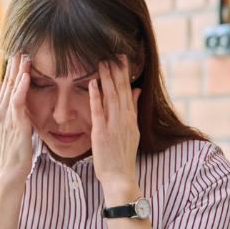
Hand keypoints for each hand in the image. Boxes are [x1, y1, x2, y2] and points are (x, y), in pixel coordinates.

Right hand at [0, 54, 32, 181]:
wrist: (10, 172)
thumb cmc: (16, 154)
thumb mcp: (15, 131)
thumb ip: (17, 117)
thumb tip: (21, 107)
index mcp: (1, 112)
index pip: (5, 86)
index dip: (10, 71)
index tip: (15, 56)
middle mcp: (0, 111)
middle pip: (6, 83)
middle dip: (13, 65)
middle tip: (18, 47)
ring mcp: (6, 116)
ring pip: (11, 88)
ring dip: (17, 71)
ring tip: (23, 55)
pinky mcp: (15, 123)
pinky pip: (17, 101)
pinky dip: (21, 87)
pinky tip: (25, 75)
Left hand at [89, 56, 141, 205]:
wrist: (120, 176)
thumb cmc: (122, 155)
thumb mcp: (133, 130)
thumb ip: (133, 108)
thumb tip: (137, 89)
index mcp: (130, 117)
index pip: (128, 90)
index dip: (125, 73)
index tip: (122, 57)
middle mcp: (124, 118)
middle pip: (120, 89)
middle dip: (117, 70)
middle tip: (114, 52)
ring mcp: (113, 124)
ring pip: (110, 96)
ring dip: (107, 78)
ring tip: (103, 61)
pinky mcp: (102, 132)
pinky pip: (98, 110)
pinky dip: (96, 96)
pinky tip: (93, 83)